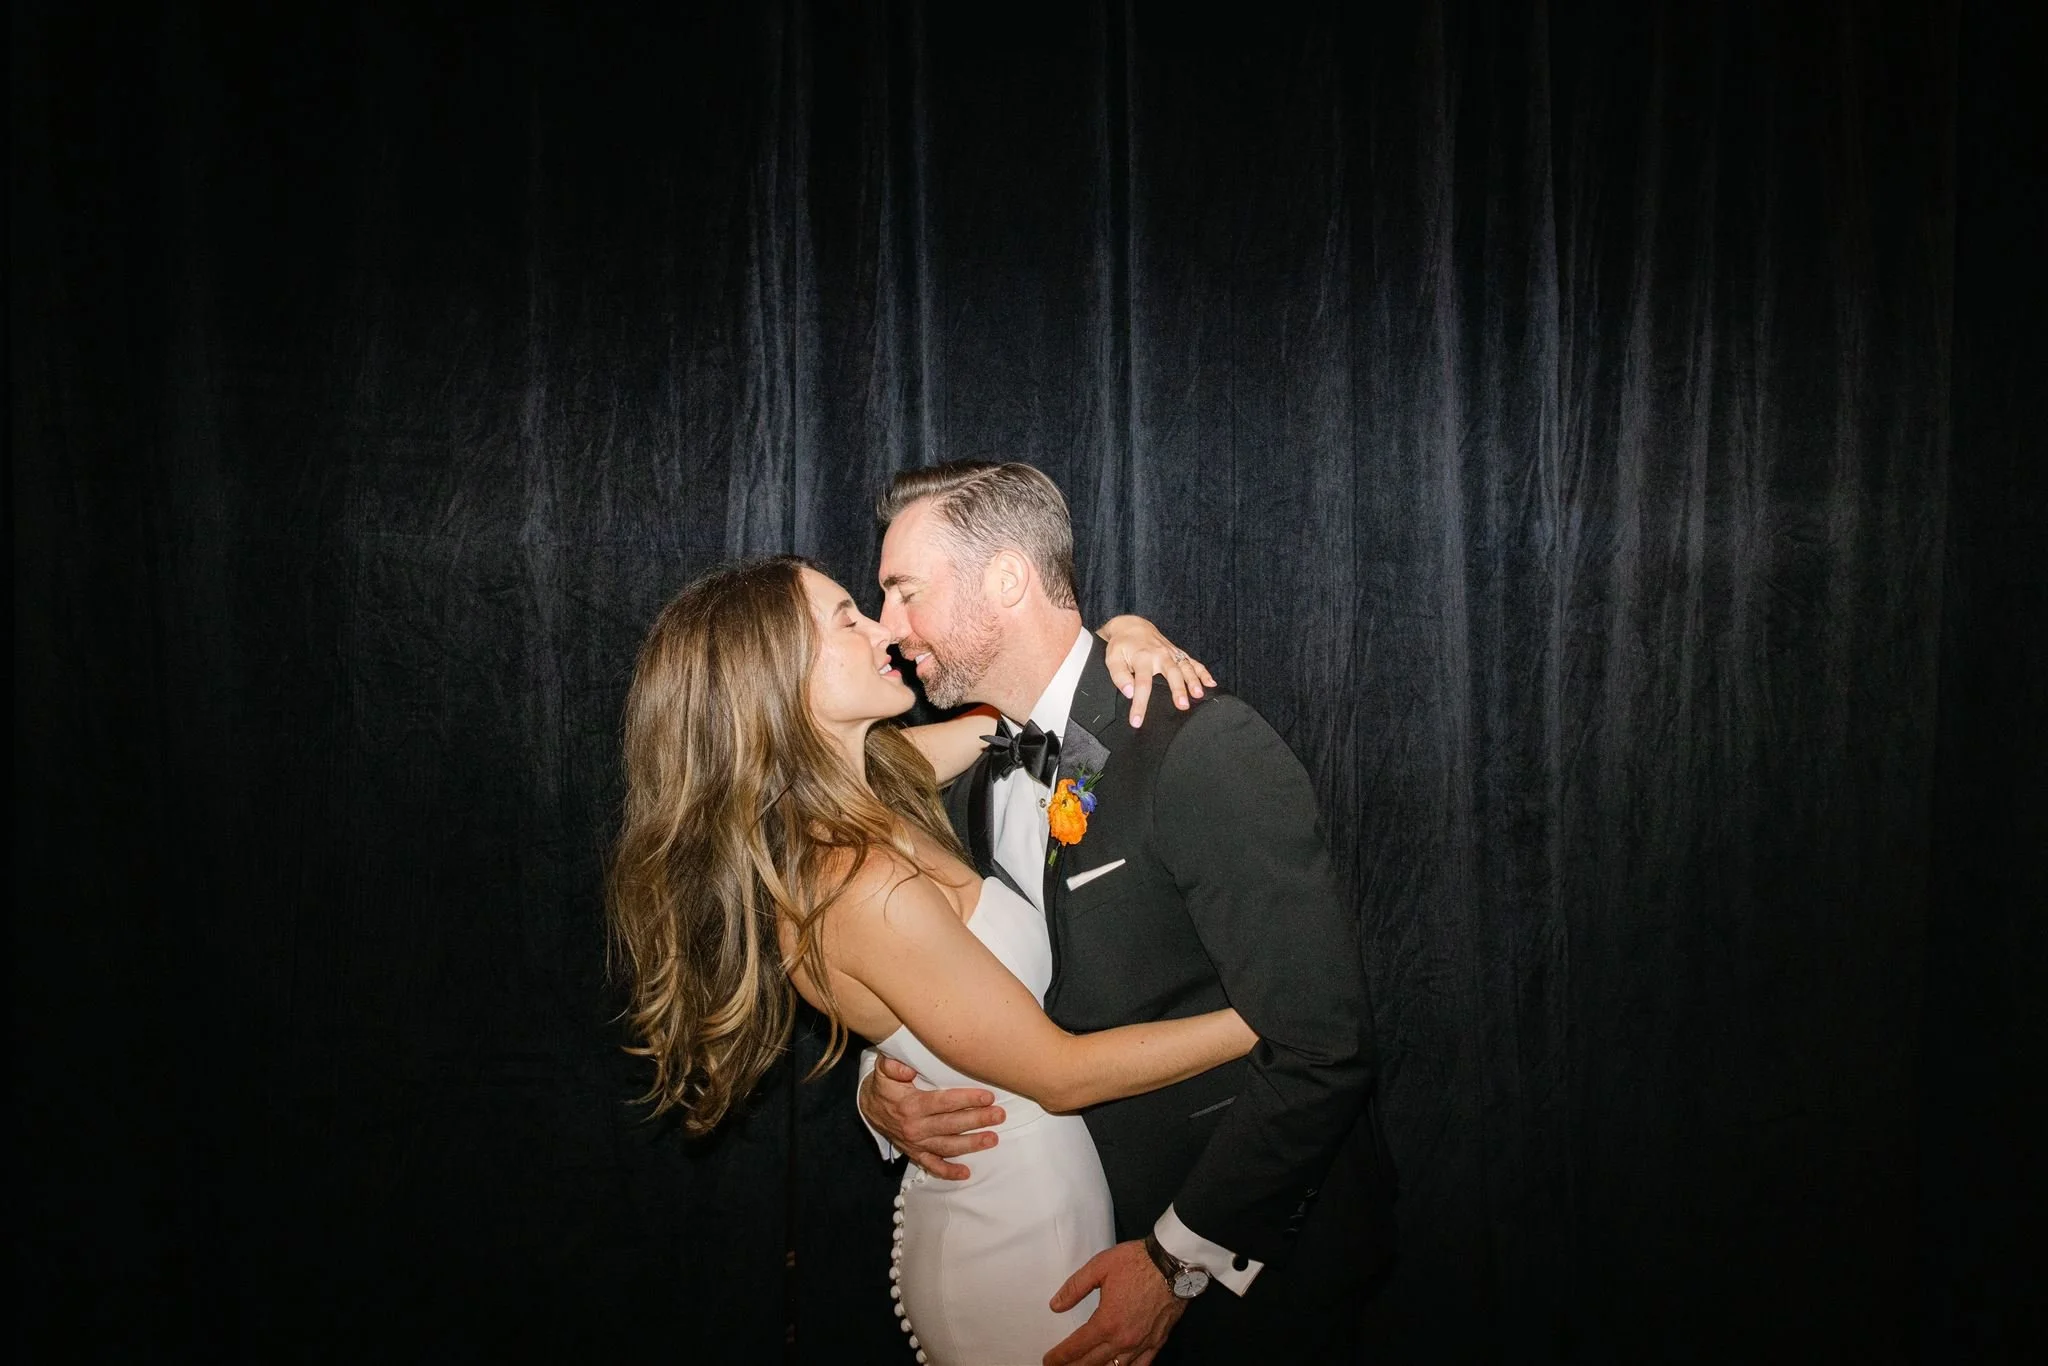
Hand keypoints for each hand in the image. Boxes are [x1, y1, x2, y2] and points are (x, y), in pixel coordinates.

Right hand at [859, 1055, 1003, 1179]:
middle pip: (951, 1125)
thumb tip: (908, 1069)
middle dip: (977, 1120)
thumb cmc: (883, 1086)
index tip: (987, 1097)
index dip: (966, 1100)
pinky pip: (932, 1166)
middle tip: (999, 1116)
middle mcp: (915, 1127)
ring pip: (947, 1146)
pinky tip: (965, 1173)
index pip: (944, 1103)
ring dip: (971, 1145)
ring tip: (993, 1139)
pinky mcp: (914, 1153)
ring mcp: (916, 1143)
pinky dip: (948, 1172)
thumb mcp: (884, 1070)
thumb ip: (893, 1065)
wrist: (867, 1107)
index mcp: (911, 1105)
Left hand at [1043, 1240, 1186, 1365]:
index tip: (1049, 1360)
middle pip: (1092, 1363)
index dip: (1060, 1356)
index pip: (1076, 1347)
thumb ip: (1074, 1288)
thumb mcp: (1098, 1267)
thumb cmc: (1137, 1262)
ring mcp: (1142, 1344)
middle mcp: (1124, 1339)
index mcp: (1107, 1322)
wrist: (1173, 1263)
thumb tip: (1056, 1305)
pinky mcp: (1157, 1342)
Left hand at [1097, 616, 1217, 727]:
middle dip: (1178, 689)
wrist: (1132, 626)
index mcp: (1142, 657)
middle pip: (1171, 673)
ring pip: (1185, 667)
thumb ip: (1119, 676)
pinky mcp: (1178, 653)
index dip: (1140, 704)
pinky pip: (1193, 662)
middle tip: (1182, 705)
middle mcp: (1160, 655)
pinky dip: (1203, 672)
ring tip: (1199, 695)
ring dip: (1194, 681)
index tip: (1137, 721)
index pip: (1142, 684)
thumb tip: (1129, 693)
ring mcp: (1171, 653)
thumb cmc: (1121, 645)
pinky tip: (1211, 683)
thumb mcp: (1112, 658)